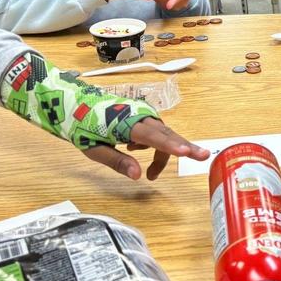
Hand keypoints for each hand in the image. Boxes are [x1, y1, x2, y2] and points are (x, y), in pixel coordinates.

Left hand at [83, 118, 208, 179]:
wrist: (77, 104)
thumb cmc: (83, 126)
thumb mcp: (93, 149)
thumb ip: (117, 161)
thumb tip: (137, 175)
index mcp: (125, 124)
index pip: (152, 137)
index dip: (169, 146)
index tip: (185, 152)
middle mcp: (139, 116)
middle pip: (167, 134)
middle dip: (185, 146)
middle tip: (203, 156)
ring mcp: (142, 115)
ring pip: (163, 135)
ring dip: (165, 153)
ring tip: (152, 174)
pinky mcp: (143, 117)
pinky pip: (156, 133)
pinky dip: (153, 146)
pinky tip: (133, 149)